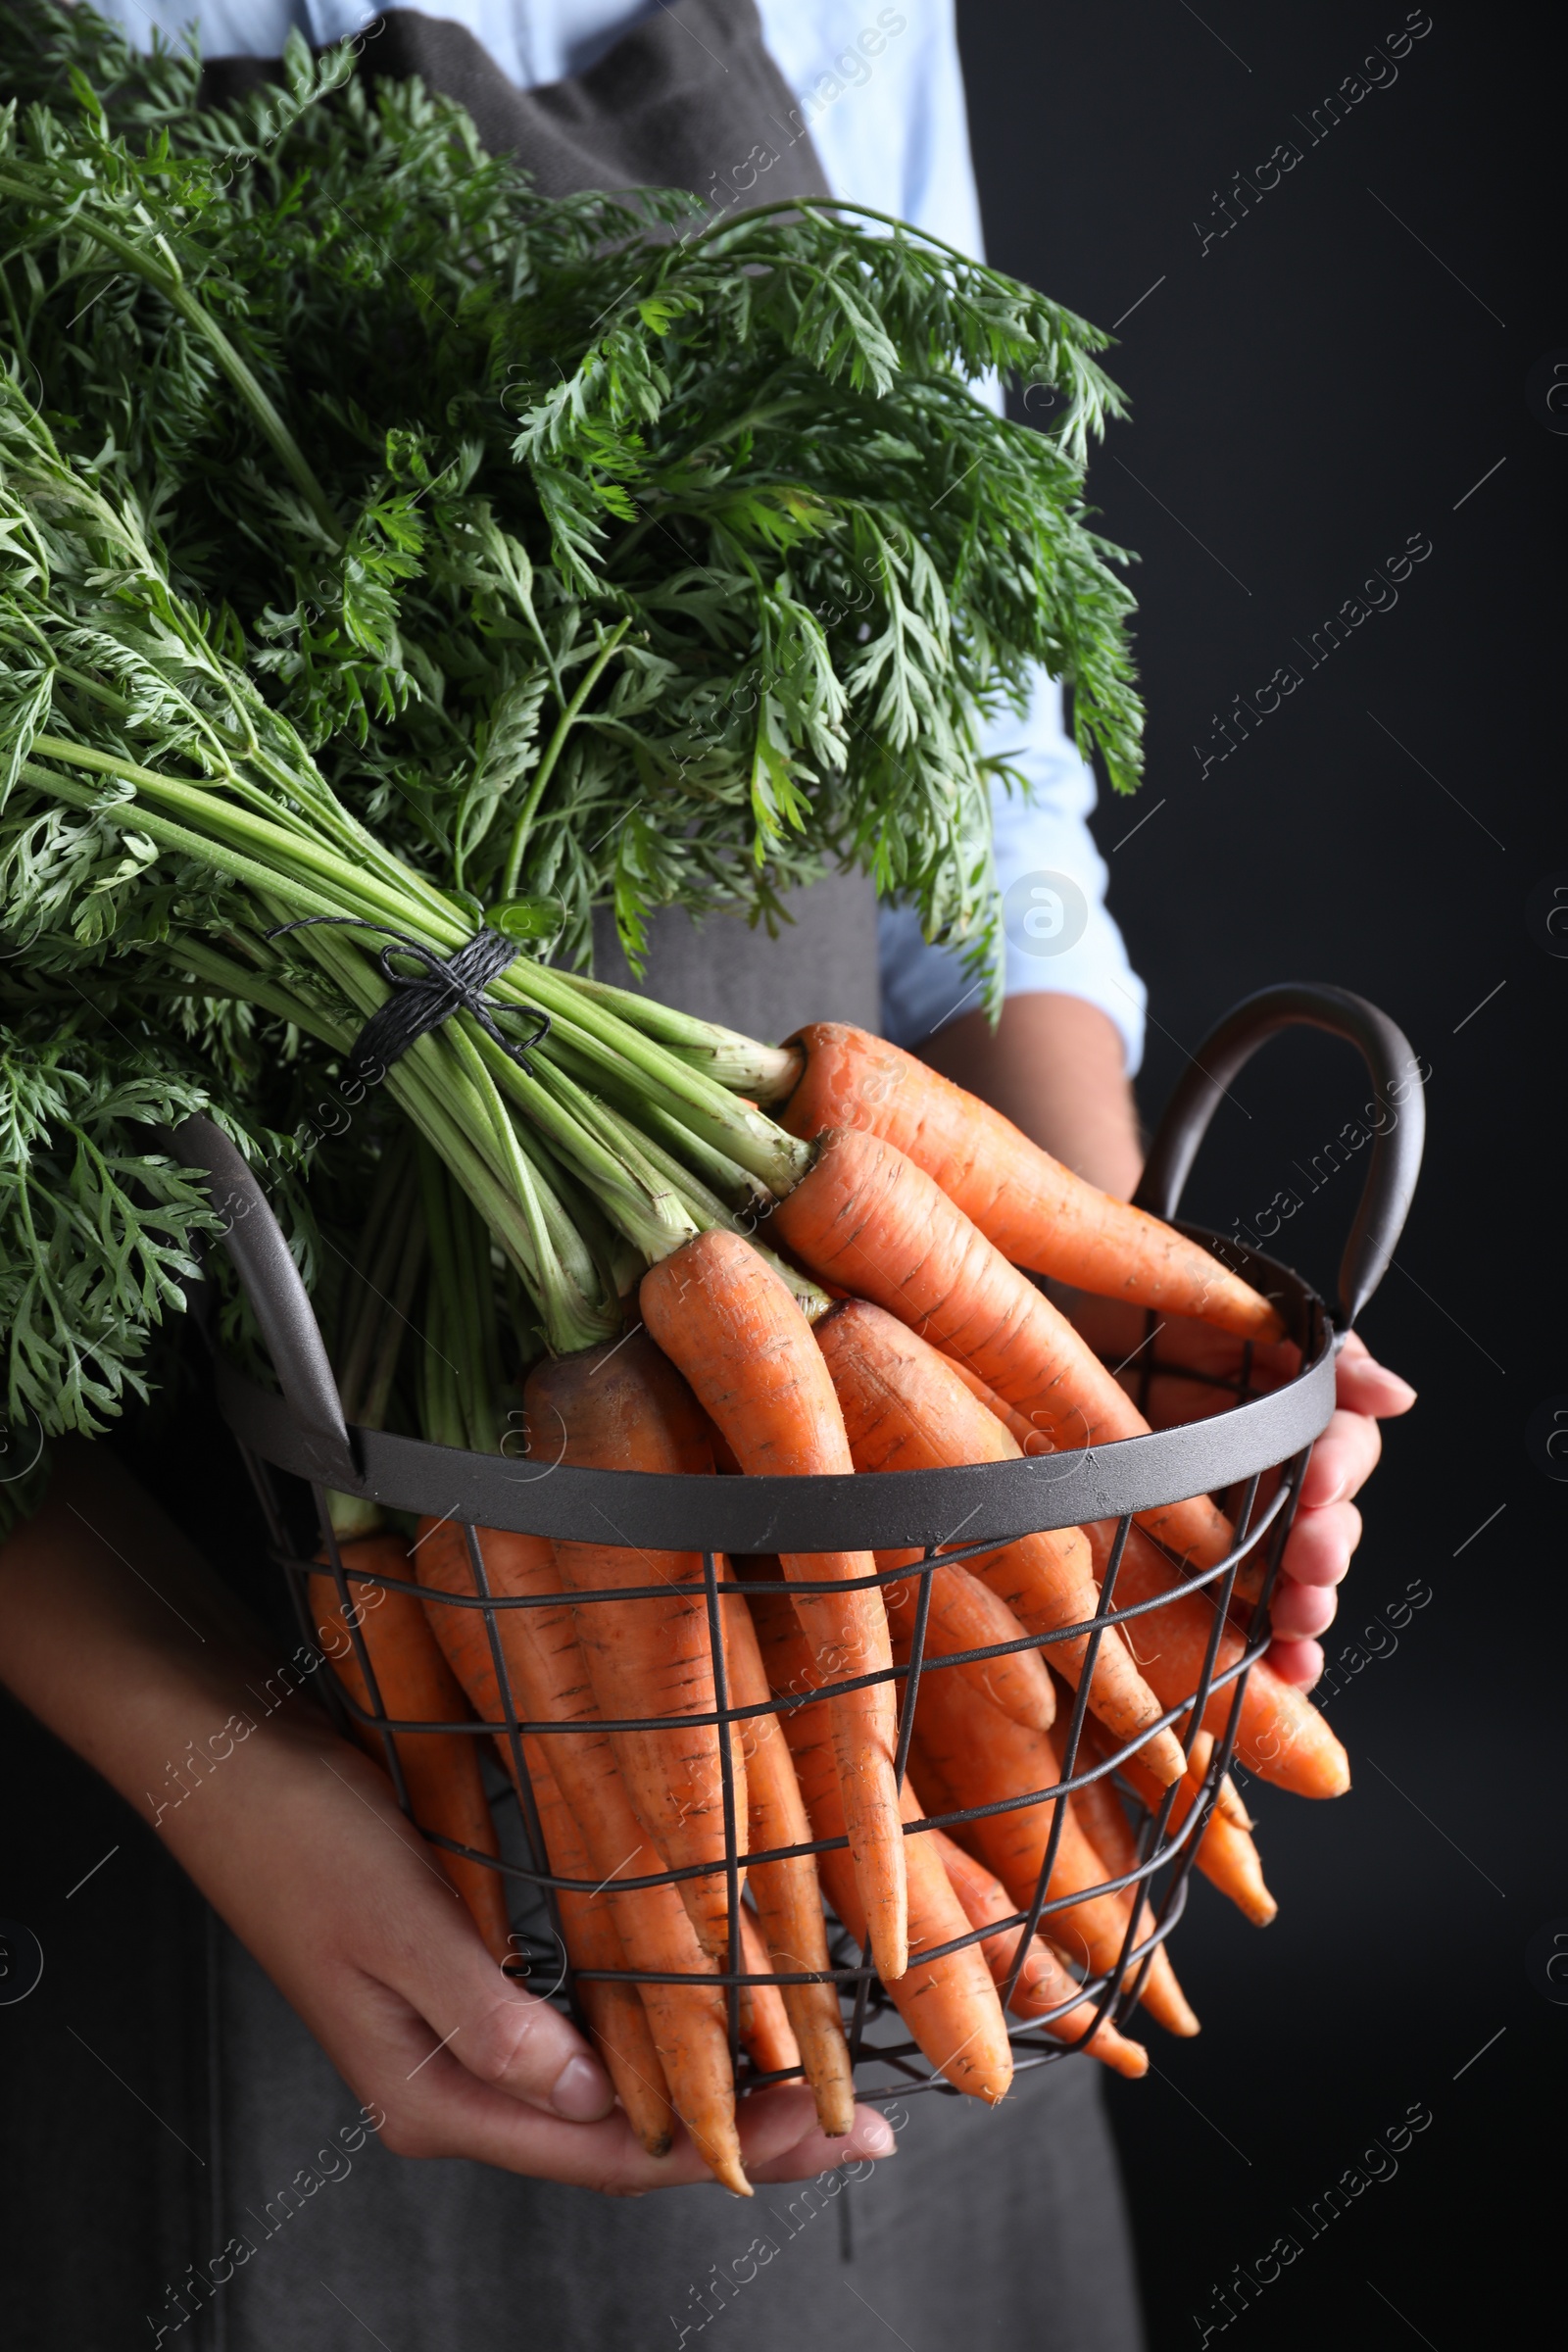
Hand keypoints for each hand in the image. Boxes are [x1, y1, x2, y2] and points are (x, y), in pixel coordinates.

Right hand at [0, 1449, 895, 2194]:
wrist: (224, 1757)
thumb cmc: (300, 1833)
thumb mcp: (394, 1921)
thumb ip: (488, 2014)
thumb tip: (583, 2099)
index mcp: (436, 2094)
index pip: (608, 2154)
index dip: (731, 2149)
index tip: (833, 2129)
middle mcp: (458, 2082)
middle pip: (621, 2137)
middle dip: (744, 2132)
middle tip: (859, 2122)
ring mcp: (466, 2032)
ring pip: (611, 2088)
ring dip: (707, 2084)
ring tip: (808, 2072)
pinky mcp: (472, 1977)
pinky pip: (587, 2027)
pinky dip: (657, 2025)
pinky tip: (712, 2004)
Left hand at [1055, 1300, 1415, 1688]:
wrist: (1041, 1322)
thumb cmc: (1122, 1302)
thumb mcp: (1217, 1302)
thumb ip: (1312, 1351)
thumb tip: (1396, 1396)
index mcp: (1281, 1402)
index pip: (1344, 1441)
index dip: (1343, 1462)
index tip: (1320, 1479)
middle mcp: (1263, 1463)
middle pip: (1329, 1516)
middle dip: (1327, 1544)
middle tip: (1311, 1557)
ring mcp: (1229, 1514)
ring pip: (1296, 1571)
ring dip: (1309, 1601)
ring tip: (1300, 1617)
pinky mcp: (1190, 1560)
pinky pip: (1247, 1614)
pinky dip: (1278, 1650)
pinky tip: (1289, 1669)